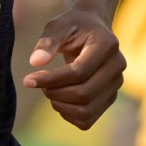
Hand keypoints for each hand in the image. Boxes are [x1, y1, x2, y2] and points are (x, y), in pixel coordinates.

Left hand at [23, 7, 125, 129]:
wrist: (92, 29)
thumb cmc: (73, 25)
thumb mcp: (58, 25)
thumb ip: (47, 42)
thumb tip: (35, 62)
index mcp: (107, 45)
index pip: (79, 72)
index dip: (51, 80)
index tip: (28, 80)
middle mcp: (117, 66)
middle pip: (84, 94)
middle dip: (55, 93)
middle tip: (38, 83)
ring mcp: (116, 84)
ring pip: (87, 111)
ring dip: (60, 106)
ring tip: (48, 91)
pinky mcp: (110, 97)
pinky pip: (88, 119)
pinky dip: (68, 115)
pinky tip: (59, 99)